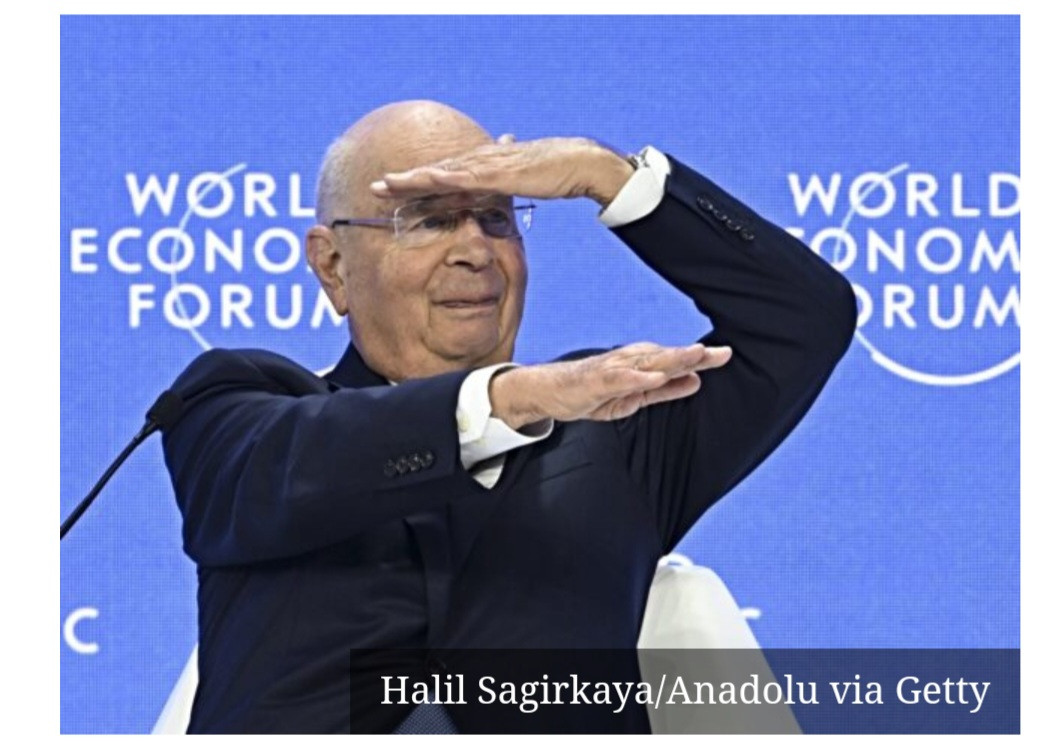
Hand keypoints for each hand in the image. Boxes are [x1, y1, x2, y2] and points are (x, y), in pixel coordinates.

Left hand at [369, 136, 634, 206]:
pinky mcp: (499, 172)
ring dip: (413, 178)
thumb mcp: (523, 182)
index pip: (445, 174)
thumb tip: (495, 191)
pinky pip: (465, 177)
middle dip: (405, 179)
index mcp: (485, 166)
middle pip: (435, 171)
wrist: (580, 163)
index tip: (393, 189)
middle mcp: (481, 161)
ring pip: (442, 171)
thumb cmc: (555, 174)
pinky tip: (424, 180)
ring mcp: (488, 165)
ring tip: (387, 184)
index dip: (418, 181)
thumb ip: (506, 186)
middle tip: (375, 185)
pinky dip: (442, 178)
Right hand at [489, 343, 732, 427]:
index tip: (727, 354)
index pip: (676, 360)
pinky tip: (656, 377)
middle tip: (723, 352)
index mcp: (642, 364)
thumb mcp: (635, 397)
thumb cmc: (594, 391)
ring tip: (695, 355)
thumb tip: (696, 381)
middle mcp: (630, 360)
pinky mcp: (597, 380)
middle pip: (668, 356)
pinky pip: (620, 378)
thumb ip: (665, 390)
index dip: (702, 358)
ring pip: (648, 362)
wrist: (553, 392)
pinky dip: (639, 377)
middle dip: (695, 355)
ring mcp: (614, 369)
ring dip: (672, 358)